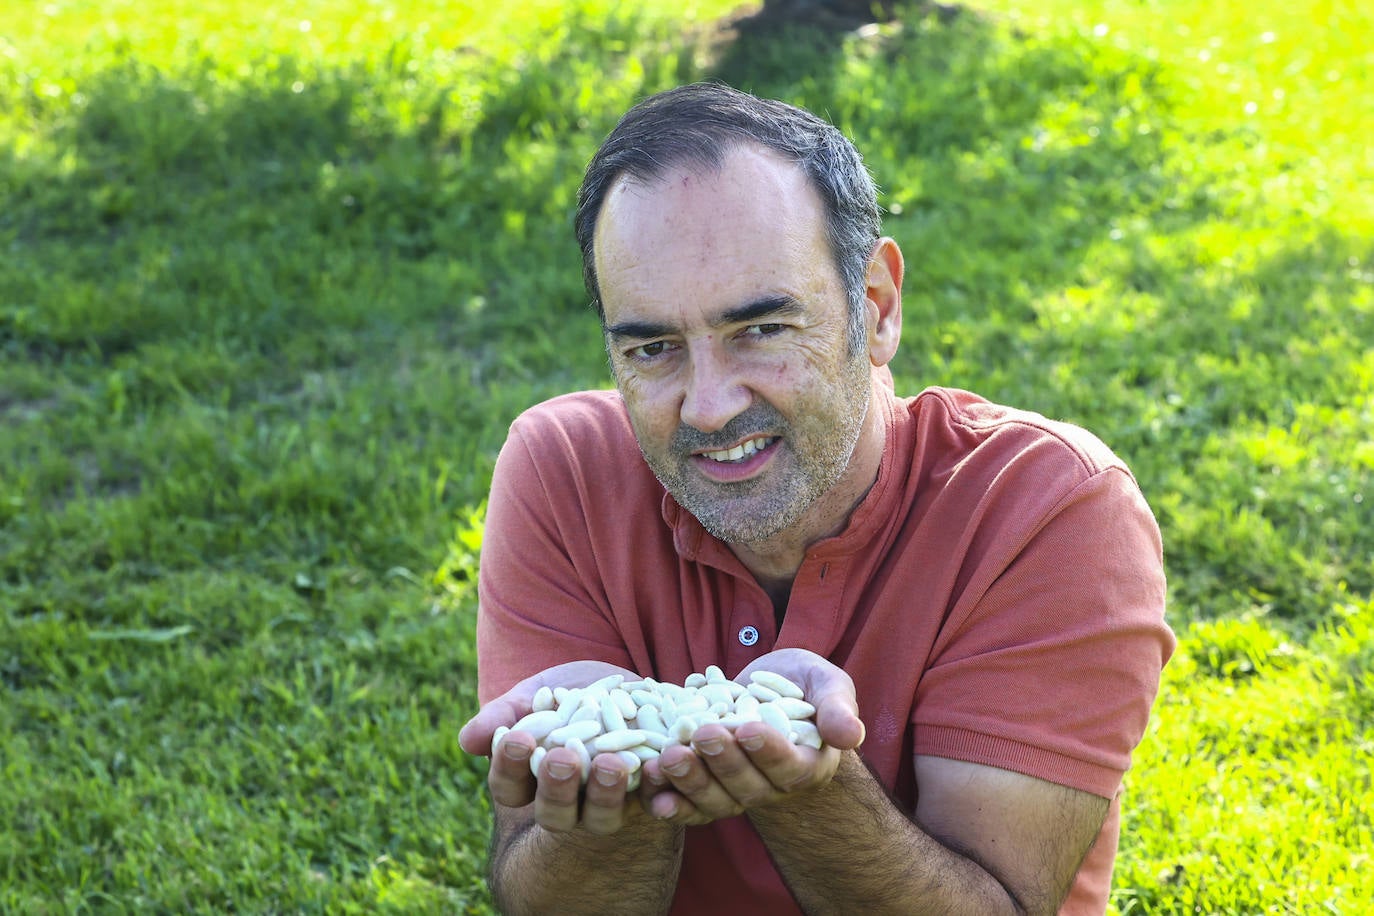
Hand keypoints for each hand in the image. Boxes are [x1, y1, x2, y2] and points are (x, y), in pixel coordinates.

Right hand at [458, 660, 645, 834]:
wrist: (625, 687)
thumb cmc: (568, 693)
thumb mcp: (537, 693)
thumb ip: (505, 714)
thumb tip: (468, 740)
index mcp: (530, 782)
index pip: (509, 786)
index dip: (510, 766)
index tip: (517, 738)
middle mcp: (567, 804)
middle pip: (554, 813)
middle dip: (557, 788)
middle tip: (564, 759)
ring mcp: (607, 806)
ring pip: (601, 818)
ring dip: (604, 795)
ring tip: (611, 765)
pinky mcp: (646, 796)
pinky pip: (649, 802)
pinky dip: (651, 787)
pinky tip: (654, 765)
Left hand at [642, 649, 865, 825]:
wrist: (766, 691)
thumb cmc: (803, 685)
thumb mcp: (826, 683)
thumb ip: (837, 706)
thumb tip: (851, 734)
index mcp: (807, 764)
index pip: (789, 765)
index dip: (769, 750)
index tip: (749, 728)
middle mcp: (772, 788)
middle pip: (748, 786)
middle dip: (723, 762)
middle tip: (702, 735)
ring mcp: (737, 793)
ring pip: (714, 800)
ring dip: (690, 783)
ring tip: (667, 758)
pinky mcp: (706, 790)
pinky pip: (688, 805)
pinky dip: (668, 802)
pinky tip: (651, 792)